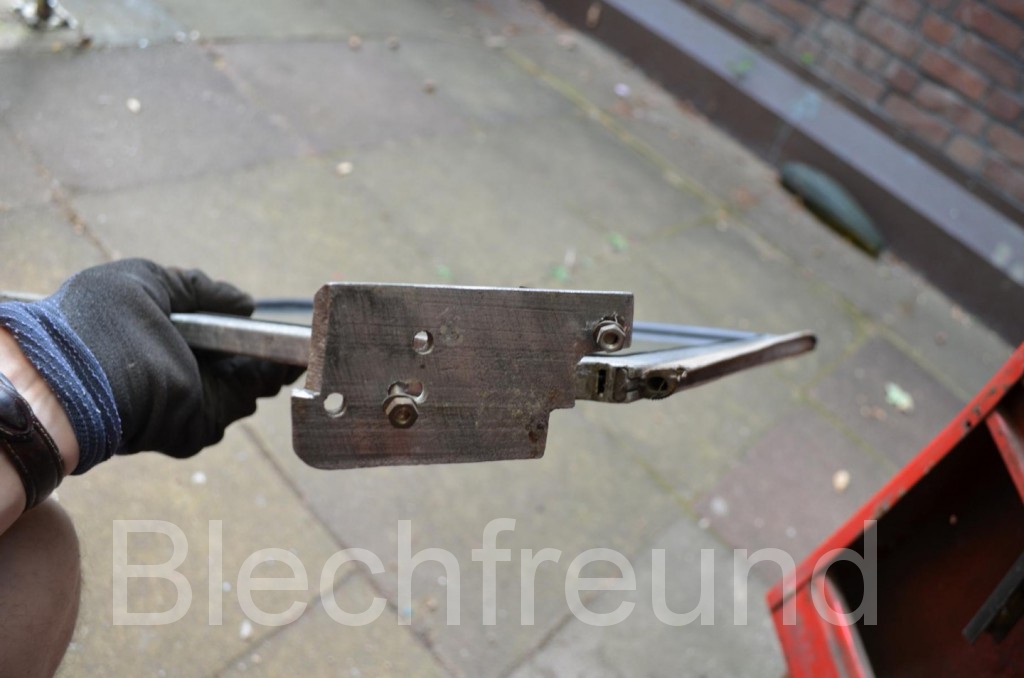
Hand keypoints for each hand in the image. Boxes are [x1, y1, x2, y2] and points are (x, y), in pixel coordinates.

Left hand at [0, 259, 302, 470]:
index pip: (210, 333)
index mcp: (159, 336)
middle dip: (266, 347)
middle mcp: (175, 370)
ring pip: (246, 384)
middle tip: (292, 334)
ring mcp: (187, 400)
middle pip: (235, 361)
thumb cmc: (99, 323)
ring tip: (292, 343)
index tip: (262, 316)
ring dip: (271, 364)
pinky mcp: (196, 424)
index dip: (238, 324)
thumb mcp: (146, 280)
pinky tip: (281, 361)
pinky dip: (265, 380)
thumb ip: (197, 287)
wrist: (78, 376)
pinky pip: (241, 403)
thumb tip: (244, 302)